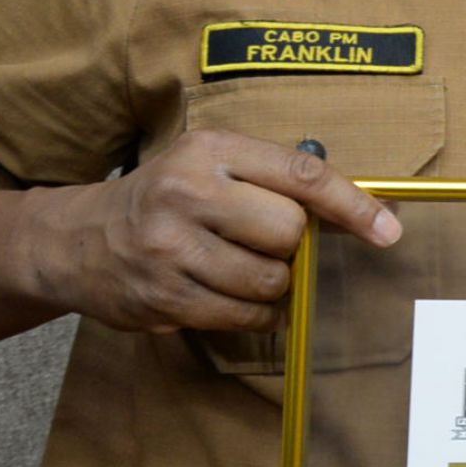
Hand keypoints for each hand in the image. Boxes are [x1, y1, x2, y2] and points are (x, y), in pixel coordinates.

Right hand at [23, 130, 395, 332]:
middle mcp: (188, 193)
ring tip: (248, 270)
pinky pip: (243, 316)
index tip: (388, 230)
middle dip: (294, 245)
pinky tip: (239, 297)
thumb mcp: (215, 164)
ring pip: (269, 280)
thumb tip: (370, 211)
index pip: (302, 175)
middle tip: (270, 243)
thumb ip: (281, 180)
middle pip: (289, 231)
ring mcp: (171, 248)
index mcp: (211, 150)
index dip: (353, 204)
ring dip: (276, 285)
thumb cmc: (166, 197)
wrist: (77, 239)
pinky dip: (257, 314)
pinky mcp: (163, 296)